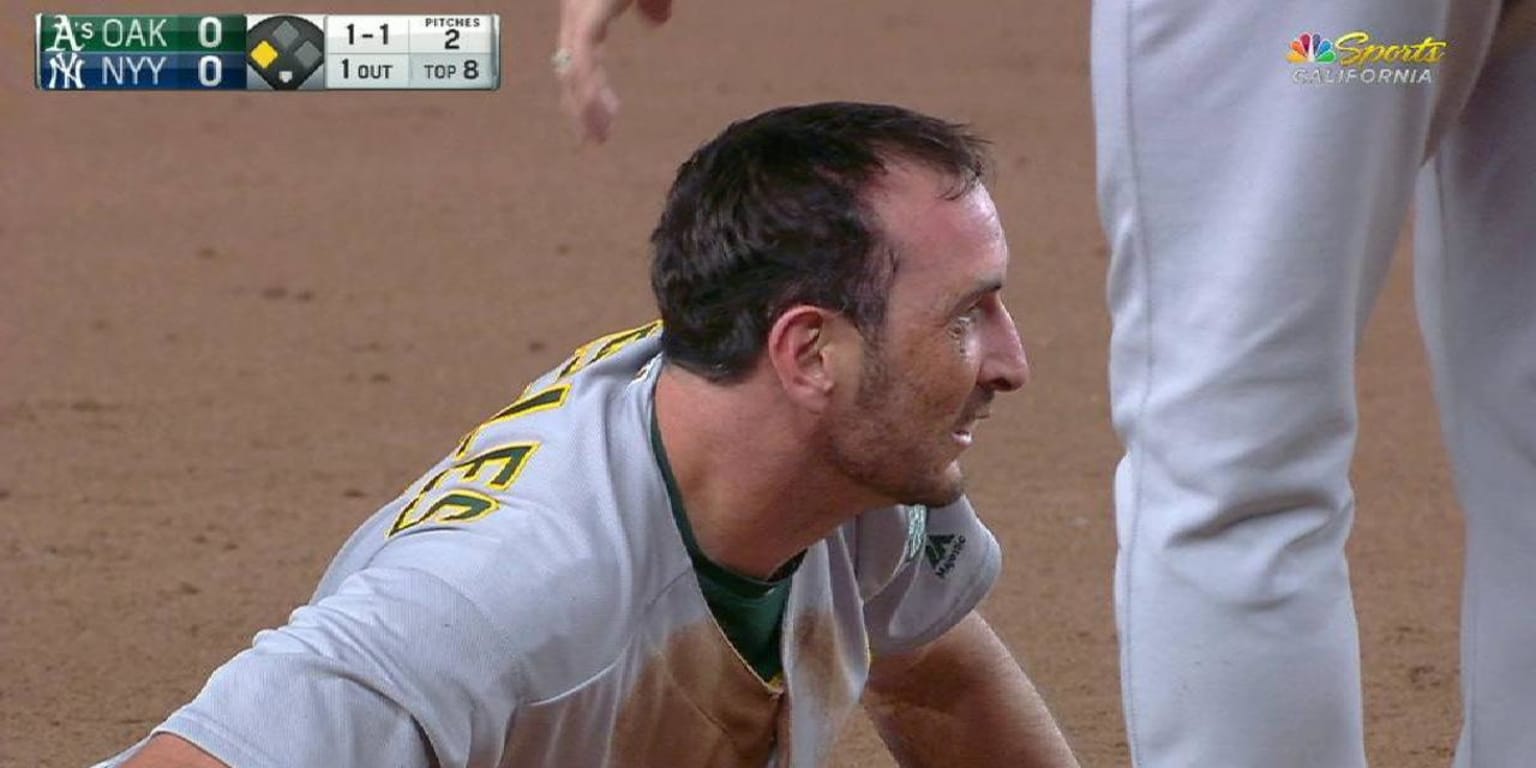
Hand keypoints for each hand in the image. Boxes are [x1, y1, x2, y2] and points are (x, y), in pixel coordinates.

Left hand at [555, 0, 673, 142]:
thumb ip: (652, 5)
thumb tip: (657, 21)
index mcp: (585, 11)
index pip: (577, 60)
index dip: (584, 92)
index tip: (599, 119)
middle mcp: (574, 15)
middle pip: (569, 72)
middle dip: (580, 109)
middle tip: (595, 141)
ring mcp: (577, 17)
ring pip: (572, 72)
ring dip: (584, 108)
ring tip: (598, 136)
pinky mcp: (586, 19)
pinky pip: (583, 61)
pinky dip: (589, 90)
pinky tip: (599, 112)